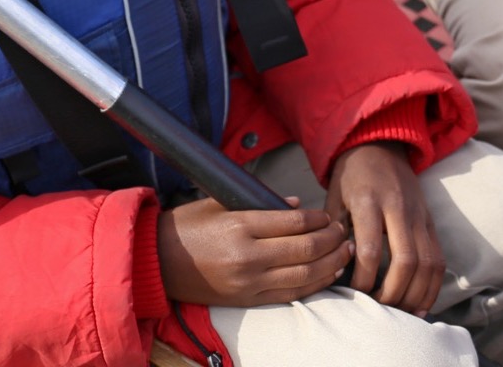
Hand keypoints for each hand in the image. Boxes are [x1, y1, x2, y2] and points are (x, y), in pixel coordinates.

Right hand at [157, 195, 351, 306]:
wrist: (158, 262)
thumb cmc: (187, 227)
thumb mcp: (219, 203)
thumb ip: (259, 203)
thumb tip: (296, 206)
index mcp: (240, 226)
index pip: (293, 223)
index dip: (318, 220)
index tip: (328, 216)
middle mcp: (248, 256)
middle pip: (304, 250)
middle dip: (331, 241)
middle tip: (343, 233)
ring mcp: (249, 282)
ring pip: (303, 276)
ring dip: (330, 264)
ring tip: (344, 253)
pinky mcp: (247, 300)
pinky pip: (290, 295)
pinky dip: (313, 286)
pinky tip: (326, 275)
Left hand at [326, 143, 443, 315]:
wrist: (379, 144)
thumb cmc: (351, 175)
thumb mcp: (334, 195)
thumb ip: (334, 230)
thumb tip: (336, 269)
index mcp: (368, 200)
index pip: (370, 248)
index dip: (363, 278)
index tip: (353, 293)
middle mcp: (398, 208)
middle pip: (405, 260)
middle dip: (393, 293)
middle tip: (379, 310)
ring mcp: (419, 215)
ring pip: (428, 263)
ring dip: (416, 294)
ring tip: (401, 314)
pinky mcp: (431, 221)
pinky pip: (439, 259)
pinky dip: (432, 285)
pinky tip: (420, 303)